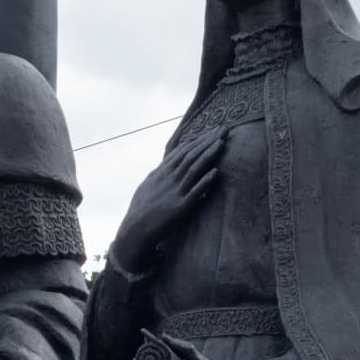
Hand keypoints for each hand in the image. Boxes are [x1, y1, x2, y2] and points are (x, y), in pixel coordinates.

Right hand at [109, 129, 224, 272]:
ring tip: (222, 143)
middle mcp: (169, 178)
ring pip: (195, 168)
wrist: (135, 231)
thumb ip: (159, 174)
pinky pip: (195, 192)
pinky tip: (216, 172)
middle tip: (224, 129)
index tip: (212, 131)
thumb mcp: (147, 186)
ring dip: (209, 155)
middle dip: (208, 141)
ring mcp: (175, 191)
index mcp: (162, 172)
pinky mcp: (181, 207)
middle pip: (191, 155)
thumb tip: (167, 165)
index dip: (199, 140)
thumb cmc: (141, 210)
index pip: (183, 151)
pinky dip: (205, 181)